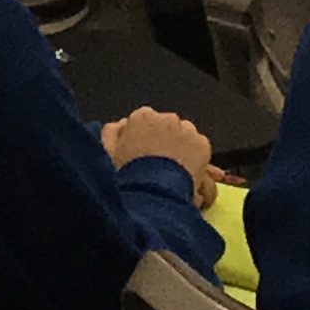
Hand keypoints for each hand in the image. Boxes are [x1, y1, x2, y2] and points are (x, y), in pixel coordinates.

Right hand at [102, 107, 218, 202]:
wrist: (151, 192)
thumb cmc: (128, 176)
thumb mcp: (108, 154)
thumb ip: (111, 134)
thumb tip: (120, 125)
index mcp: (141, 117)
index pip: (144, 122)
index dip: (143, 140)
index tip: (142, 154)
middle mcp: (166, 118)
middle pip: (166, 127)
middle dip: (164, 142)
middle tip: (158, 166)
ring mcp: (187, 130)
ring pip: (185, 136)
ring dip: (181, 149)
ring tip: (173, 173)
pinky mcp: (202, 145)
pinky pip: (200, 150)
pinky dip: (196, 161)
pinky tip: (186, 176)